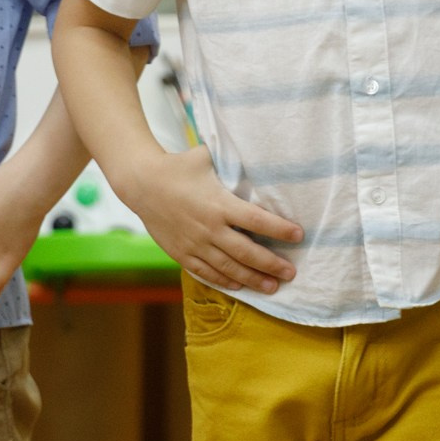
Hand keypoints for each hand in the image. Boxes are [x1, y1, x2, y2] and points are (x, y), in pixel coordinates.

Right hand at [116, 145, 302, 295]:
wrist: (141, 183)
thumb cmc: (178, 167)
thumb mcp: (206, 159)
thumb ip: (230, 163)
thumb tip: (254, 153)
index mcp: (219, 204)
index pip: (257, 220)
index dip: (280, 230)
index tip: (299, 235)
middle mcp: (210, 228)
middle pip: (247, 252)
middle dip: (272, 264)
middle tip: (292, 272)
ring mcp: (195, 244)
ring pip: (229, 268)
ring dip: (252, 279)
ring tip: (273, 287)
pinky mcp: (181, 253)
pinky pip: (206, 272)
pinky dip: (224, 281)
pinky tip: (239, 287)